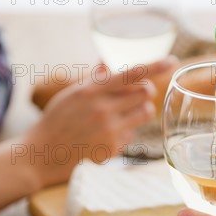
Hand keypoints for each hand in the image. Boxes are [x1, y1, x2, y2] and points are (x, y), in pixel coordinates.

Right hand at [23, 57, 175, 186]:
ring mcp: (109, 129)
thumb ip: (93, 80)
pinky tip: (107, 137)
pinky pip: (133, 135)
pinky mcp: (112, 148)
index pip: (130, 73)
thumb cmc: (56, 121)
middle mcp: (103, 108)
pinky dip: (125, 134)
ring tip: (122, 116)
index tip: (173, 61)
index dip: (155, 65)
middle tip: (136, 97)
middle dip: (144, 93)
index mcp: (92, 89)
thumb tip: (105, 63)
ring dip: (140, 112)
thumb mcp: (71, 95)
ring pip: (145, 113)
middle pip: (145, 93)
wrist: (43, 154)